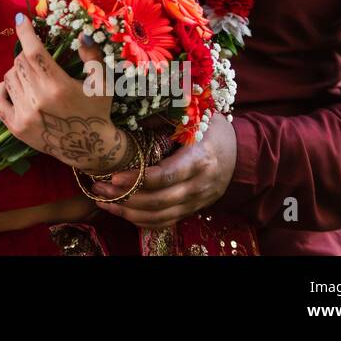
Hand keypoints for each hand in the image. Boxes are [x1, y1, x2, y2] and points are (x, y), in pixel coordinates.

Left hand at [0, 13, 129, 173]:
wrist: (89, 148)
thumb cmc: (97, 110)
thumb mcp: (102, 83)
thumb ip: (92, 56)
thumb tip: (82, 34)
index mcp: (59, 86)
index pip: (34, 52)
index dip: (25, 32)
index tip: (21, 19)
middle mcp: (38, 100)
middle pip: (20, 62)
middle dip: (27, 54)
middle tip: (38, 59)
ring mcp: (24, 114)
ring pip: (9, 77)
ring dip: (18, 71)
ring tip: (33, 76)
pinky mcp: (15, 127)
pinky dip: (2, 88)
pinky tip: (14, 86)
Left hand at [90, 110, 236, 227]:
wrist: (240, 151)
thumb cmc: (210, 128)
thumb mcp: (192, 117)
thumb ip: (163, 120)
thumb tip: (129, 119)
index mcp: (200, 159)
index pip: (166, 176)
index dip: (139, 179)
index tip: (114, 177)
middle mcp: (200, 185)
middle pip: (160, 201)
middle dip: (126, 198)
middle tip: (100, 188)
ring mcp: (198, 201)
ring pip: (161, 216)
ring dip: (129, 213)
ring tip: (103, 202)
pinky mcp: (193, 209)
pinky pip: (167, 222)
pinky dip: (143, 222)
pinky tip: (122, 213)